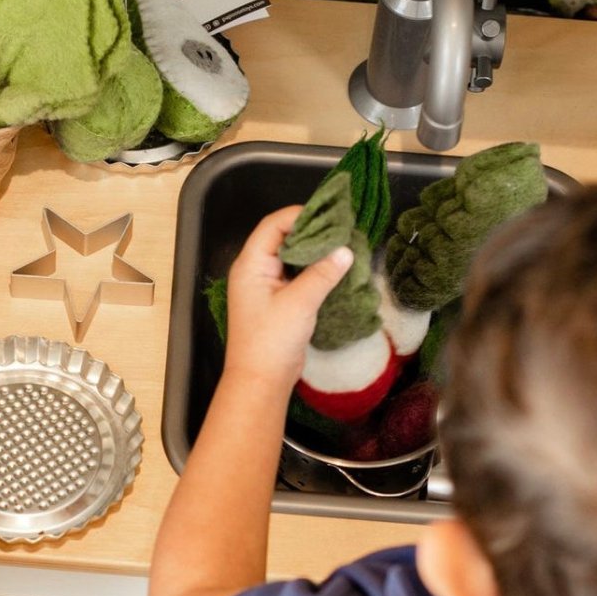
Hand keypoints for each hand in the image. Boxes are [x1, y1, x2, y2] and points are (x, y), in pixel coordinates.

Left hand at [223, 206, 353, 389]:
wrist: (261, 381)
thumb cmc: (271, 340)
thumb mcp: (300, 302)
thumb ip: (323, 273)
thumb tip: (346, 250)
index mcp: (251, 264)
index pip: (274, 225)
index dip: (301, 215)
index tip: (332, 214)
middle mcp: (255, 271)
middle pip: (283, 238)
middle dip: (313, 231)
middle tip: (343, 228)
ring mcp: (266, 287)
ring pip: (292, 258)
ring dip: (316, 252)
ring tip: (344, 245)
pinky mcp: (278, 302)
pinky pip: (297, 276)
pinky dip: (315, 270)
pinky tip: (336, 269)